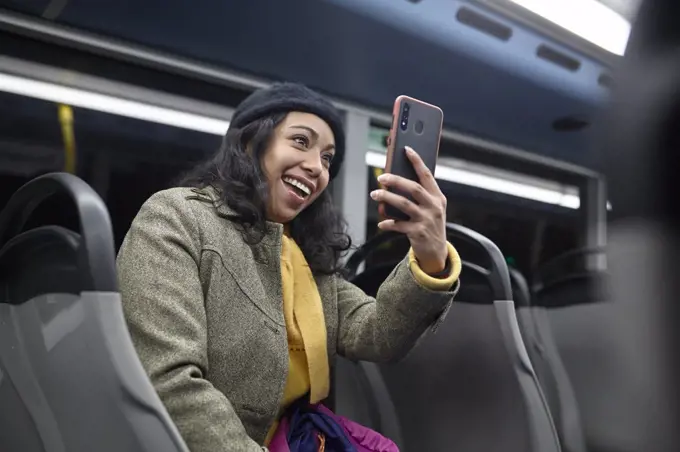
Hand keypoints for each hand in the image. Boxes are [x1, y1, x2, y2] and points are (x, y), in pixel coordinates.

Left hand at [370, 147, 448, 273]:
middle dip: (396, 180)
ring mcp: (426, 220)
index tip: (407, 149)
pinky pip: (398, 225)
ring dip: (387, 198)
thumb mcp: (432, 208)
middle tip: (381, 178)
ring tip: (375, 194)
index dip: (417, 161)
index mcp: (438, 197)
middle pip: (414, 188)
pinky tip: (381, 222)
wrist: (437, 251)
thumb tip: (396, 179)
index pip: (427, 175)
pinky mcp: (418, 233)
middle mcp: (434, 207)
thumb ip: (421, 195)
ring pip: (404, 204)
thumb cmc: (430, 224)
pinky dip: (388, 223)